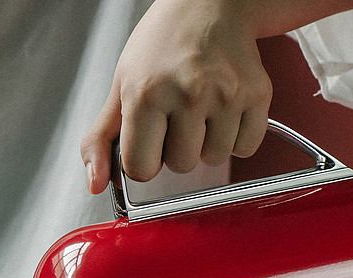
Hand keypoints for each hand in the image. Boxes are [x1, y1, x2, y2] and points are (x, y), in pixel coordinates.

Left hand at [81, 0, 272, 193]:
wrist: (209, 5)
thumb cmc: (161, 45)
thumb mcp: (120, 86)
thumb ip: (101, 138)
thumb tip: (95, 184)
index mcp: (145, 94)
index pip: (141, 169)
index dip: (144, 156)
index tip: (149, 134)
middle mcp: (187, 93)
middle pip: (180, 166)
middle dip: (176, 147)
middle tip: (177, 112)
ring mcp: (226, 94)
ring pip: (214, 159)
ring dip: (207, 142)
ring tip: (202, 106)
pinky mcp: (257, 94)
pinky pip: (245, 147)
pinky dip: (236, 136)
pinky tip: (225, 108)